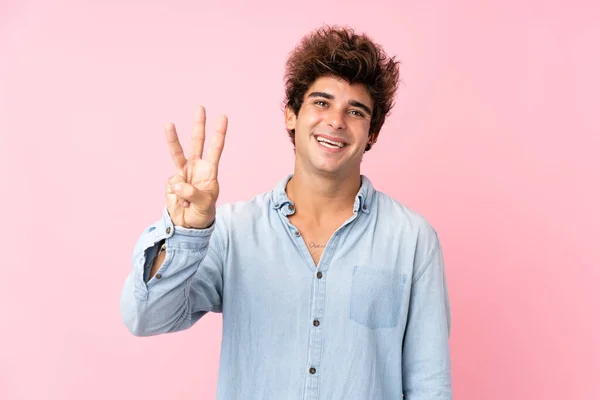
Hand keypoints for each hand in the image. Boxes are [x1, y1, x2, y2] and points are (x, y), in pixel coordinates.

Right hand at [165, 106, 227, 228]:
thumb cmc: (202, 213)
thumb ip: (193, 193)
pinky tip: (182, 202)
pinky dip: (177, 194)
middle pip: (197, 142)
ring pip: (177, 152)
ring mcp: (182, 173)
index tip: (222, 117)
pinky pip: (173, 183)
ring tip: (169, 123)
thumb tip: (177, 181)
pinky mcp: (171, 181)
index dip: (219, 134)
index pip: (216, 149)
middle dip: (199, 125)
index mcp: (209, 171)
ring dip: (173, 138)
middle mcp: (196, 167)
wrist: (187, 224)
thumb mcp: (204, 205)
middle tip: (200, 107)